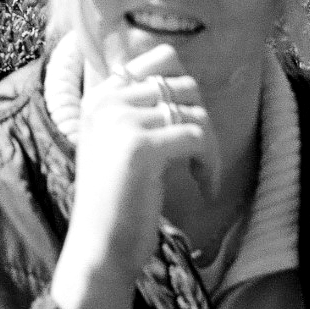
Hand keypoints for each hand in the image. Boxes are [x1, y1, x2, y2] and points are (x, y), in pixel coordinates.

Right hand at [50, 44, 219, 308]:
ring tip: (202, 175)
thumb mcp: (119, 140)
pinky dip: (211, 164)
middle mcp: (107, 100)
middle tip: (198, 157)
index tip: (187, 126)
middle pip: (185, 85)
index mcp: (101, 95)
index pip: (162, 57)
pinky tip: (205, 188)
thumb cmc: (117, 200)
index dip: (186, 88)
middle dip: (202, 122)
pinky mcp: (139, 146)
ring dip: (210, 146)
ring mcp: (120, 120)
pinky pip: (198, 136)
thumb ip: (140, 106)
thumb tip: (185, 79)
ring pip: (195, 110)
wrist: (98, 251)